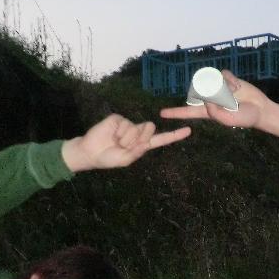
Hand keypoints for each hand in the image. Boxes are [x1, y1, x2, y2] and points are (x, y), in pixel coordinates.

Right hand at [62, 114, 191, 172]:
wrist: (90, 152)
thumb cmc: (108, 158)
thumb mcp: (125, 160)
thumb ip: (137, 152)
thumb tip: (145, 142)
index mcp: (142, 144)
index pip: (161, 139)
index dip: (174, 135)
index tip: (188, 130)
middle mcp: (138, 132)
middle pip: (150, 128)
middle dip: (139, 138)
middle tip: (124, 145)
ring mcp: (128, 124)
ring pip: (137, 127)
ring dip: (126, 138)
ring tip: (115, 141)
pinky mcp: (118, 118)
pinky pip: (125, 123)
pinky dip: (119, 132)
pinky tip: (111, 135)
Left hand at [159, 70, 278, 147]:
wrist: (260, 109)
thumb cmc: (244, 118)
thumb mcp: (227, 120)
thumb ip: (214, 111)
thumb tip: (207, 97)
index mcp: (208, 112)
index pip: (188, 112)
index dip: (175, 113)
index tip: (162, 114)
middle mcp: (211, 99)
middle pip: (200, 91)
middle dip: (210, 92)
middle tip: (227, 100)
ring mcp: (219, 88)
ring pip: (210, 81)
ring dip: (222, 87)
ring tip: (233, 94)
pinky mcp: (228, 79)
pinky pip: (221, 74)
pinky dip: (229, 80)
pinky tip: (237, 87)